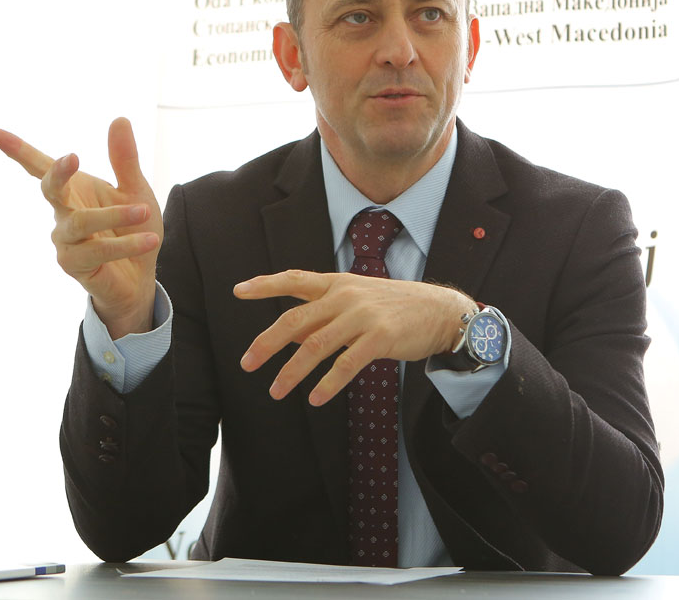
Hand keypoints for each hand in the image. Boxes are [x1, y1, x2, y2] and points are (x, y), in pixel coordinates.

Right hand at [0, 117, 162, 337]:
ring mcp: (65, 241)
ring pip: (81, 223)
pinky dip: (126, 244)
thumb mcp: (134, 190)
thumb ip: (125, 159)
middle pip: (51, 190)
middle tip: (73, 158)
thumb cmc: (132, 228)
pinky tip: (149, 239)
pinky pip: (99, 252)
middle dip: (58, 173)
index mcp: (74, 190)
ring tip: (144, 210)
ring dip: (114, 216)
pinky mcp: (75, 266)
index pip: (42, 167)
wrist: (140, 274)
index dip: (18, 150)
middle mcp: (63, 214)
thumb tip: (119, 119)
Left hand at [235, 270, 474, 405]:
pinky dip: (327, 384)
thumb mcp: (355, 300)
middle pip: (296, 319)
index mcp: (336, 283)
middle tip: (247, 363)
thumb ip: (322, 315)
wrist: (439, 310)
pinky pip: (346, 364)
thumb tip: (289, 335)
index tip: (238, 290)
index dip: (265, 285)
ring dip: (292, 372)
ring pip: (316, 345)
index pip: (294, 279)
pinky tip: (316, 398)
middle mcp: (345, 296)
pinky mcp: (380, 337)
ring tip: (276, 391)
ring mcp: (363, 315)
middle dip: (267, 342)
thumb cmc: (392, 307)